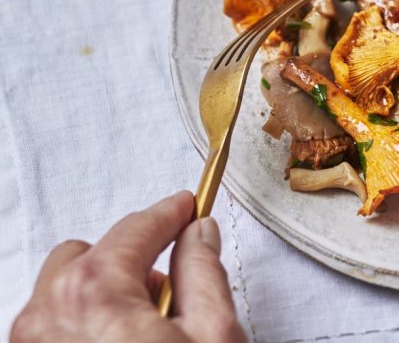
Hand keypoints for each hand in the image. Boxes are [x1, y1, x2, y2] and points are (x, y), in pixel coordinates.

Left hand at [12, 190, 243, 342]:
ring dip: (100, 297)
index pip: (137, 230)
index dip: (170, 214)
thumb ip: (204, 272)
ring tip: (143, 332)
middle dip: (126, 262)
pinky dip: (80, 327)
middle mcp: (46, 316)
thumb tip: (198, 235)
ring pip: (62, 294)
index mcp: (94, 293)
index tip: (187, 207)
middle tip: (167, 291)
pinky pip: (51, 329)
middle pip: (84, 255)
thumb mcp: (213, 335)